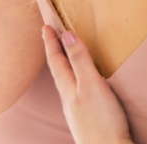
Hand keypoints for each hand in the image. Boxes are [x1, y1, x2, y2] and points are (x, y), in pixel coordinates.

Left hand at [41, 26, 132, 143]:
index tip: (45, 26)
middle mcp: (69, 98)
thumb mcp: (91, 85)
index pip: (56, 60)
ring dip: (64, 66)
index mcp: (68, 88)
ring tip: (64, 56)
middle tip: (50, 37)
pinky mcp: (87, 117)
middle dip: (54, 52)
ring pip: (65, 82)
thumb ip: (80, 60)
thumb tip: (67, 34)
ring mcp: (76, 109)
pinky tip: (82, 85)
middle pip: (58, 71)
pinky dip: (75, 80)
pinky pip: (75, 92)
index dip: (51, 42)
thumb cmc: (101, 120)